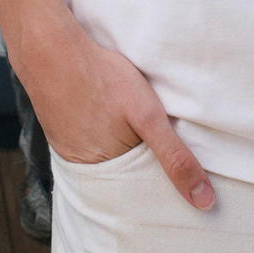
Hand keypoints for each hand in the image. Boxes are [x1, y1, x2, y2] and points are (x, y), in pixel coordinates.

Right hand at [11, 13, 216, 210]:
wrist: (49, 50)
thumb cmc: (101, 78)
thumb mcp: (148, 116)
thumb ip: (176, 157)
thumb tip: (205, 202)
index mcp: (110, 177)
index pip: (146, 194)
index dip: (166, 187)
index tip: (186, 182)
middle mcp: (88, 174)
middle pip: (127, 181)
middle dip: (146, 173)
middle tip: (161, 151)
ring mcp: (71, 154)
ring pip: (110, 164)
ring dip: (125, 155)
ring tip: (138, 136)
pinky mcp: (62, 136)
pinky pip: (91, 148)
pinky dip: (105, 140)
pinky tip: (111, 123)